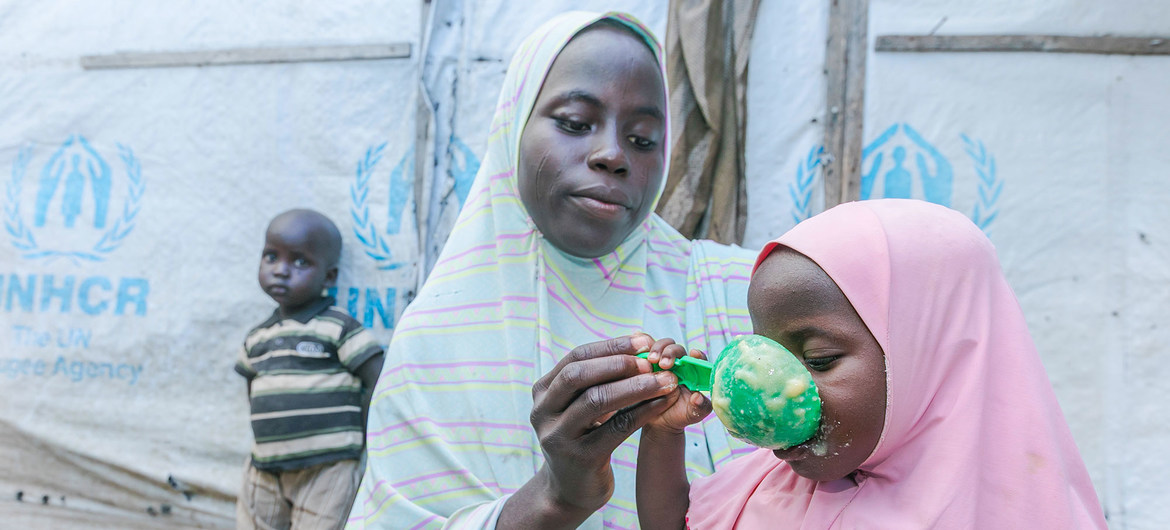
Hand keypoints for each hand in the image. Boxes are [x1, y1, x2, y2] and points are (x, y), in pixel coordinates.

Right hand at [526, 333, 679, 518]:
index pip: (575, 358)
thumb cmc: (582, 437)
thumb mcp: (580, 406)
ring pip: (596, 401)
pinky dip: (642, 412)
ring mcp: (558, 437)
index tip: (643, 341)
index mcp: (542, 391)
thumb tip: (640, 346)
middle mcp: (543, 412)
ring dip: (635, 387)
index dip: (610, 347)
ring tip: (665, 381)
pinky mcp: (580, 459)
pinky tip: (662, 403)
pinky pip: (616, 428)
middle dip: (618, 364)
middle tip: (651, 362)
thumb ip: (599, 380)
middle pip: (578, 376)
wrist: (569, 489)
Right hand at [643, 338, 712, 433]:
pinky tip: (637, 356)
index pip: (697, 358)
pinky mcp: (645, 364)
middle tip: (664, 363)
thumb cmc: (679, 414)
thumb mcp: (692, 414)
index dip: (696, 355)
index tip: (693, 354)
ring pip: (659, 348)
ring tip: (651, 360)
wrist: (659, 422)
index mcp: (693, 373)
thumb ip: (700, 406)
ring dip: (655, 350)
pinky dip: (640, 351)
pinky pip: (643, 352)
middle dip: (670, 352)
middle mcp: (678, 364)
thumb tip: (697, 398)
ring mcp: (660, 363)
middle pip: (676, 349)